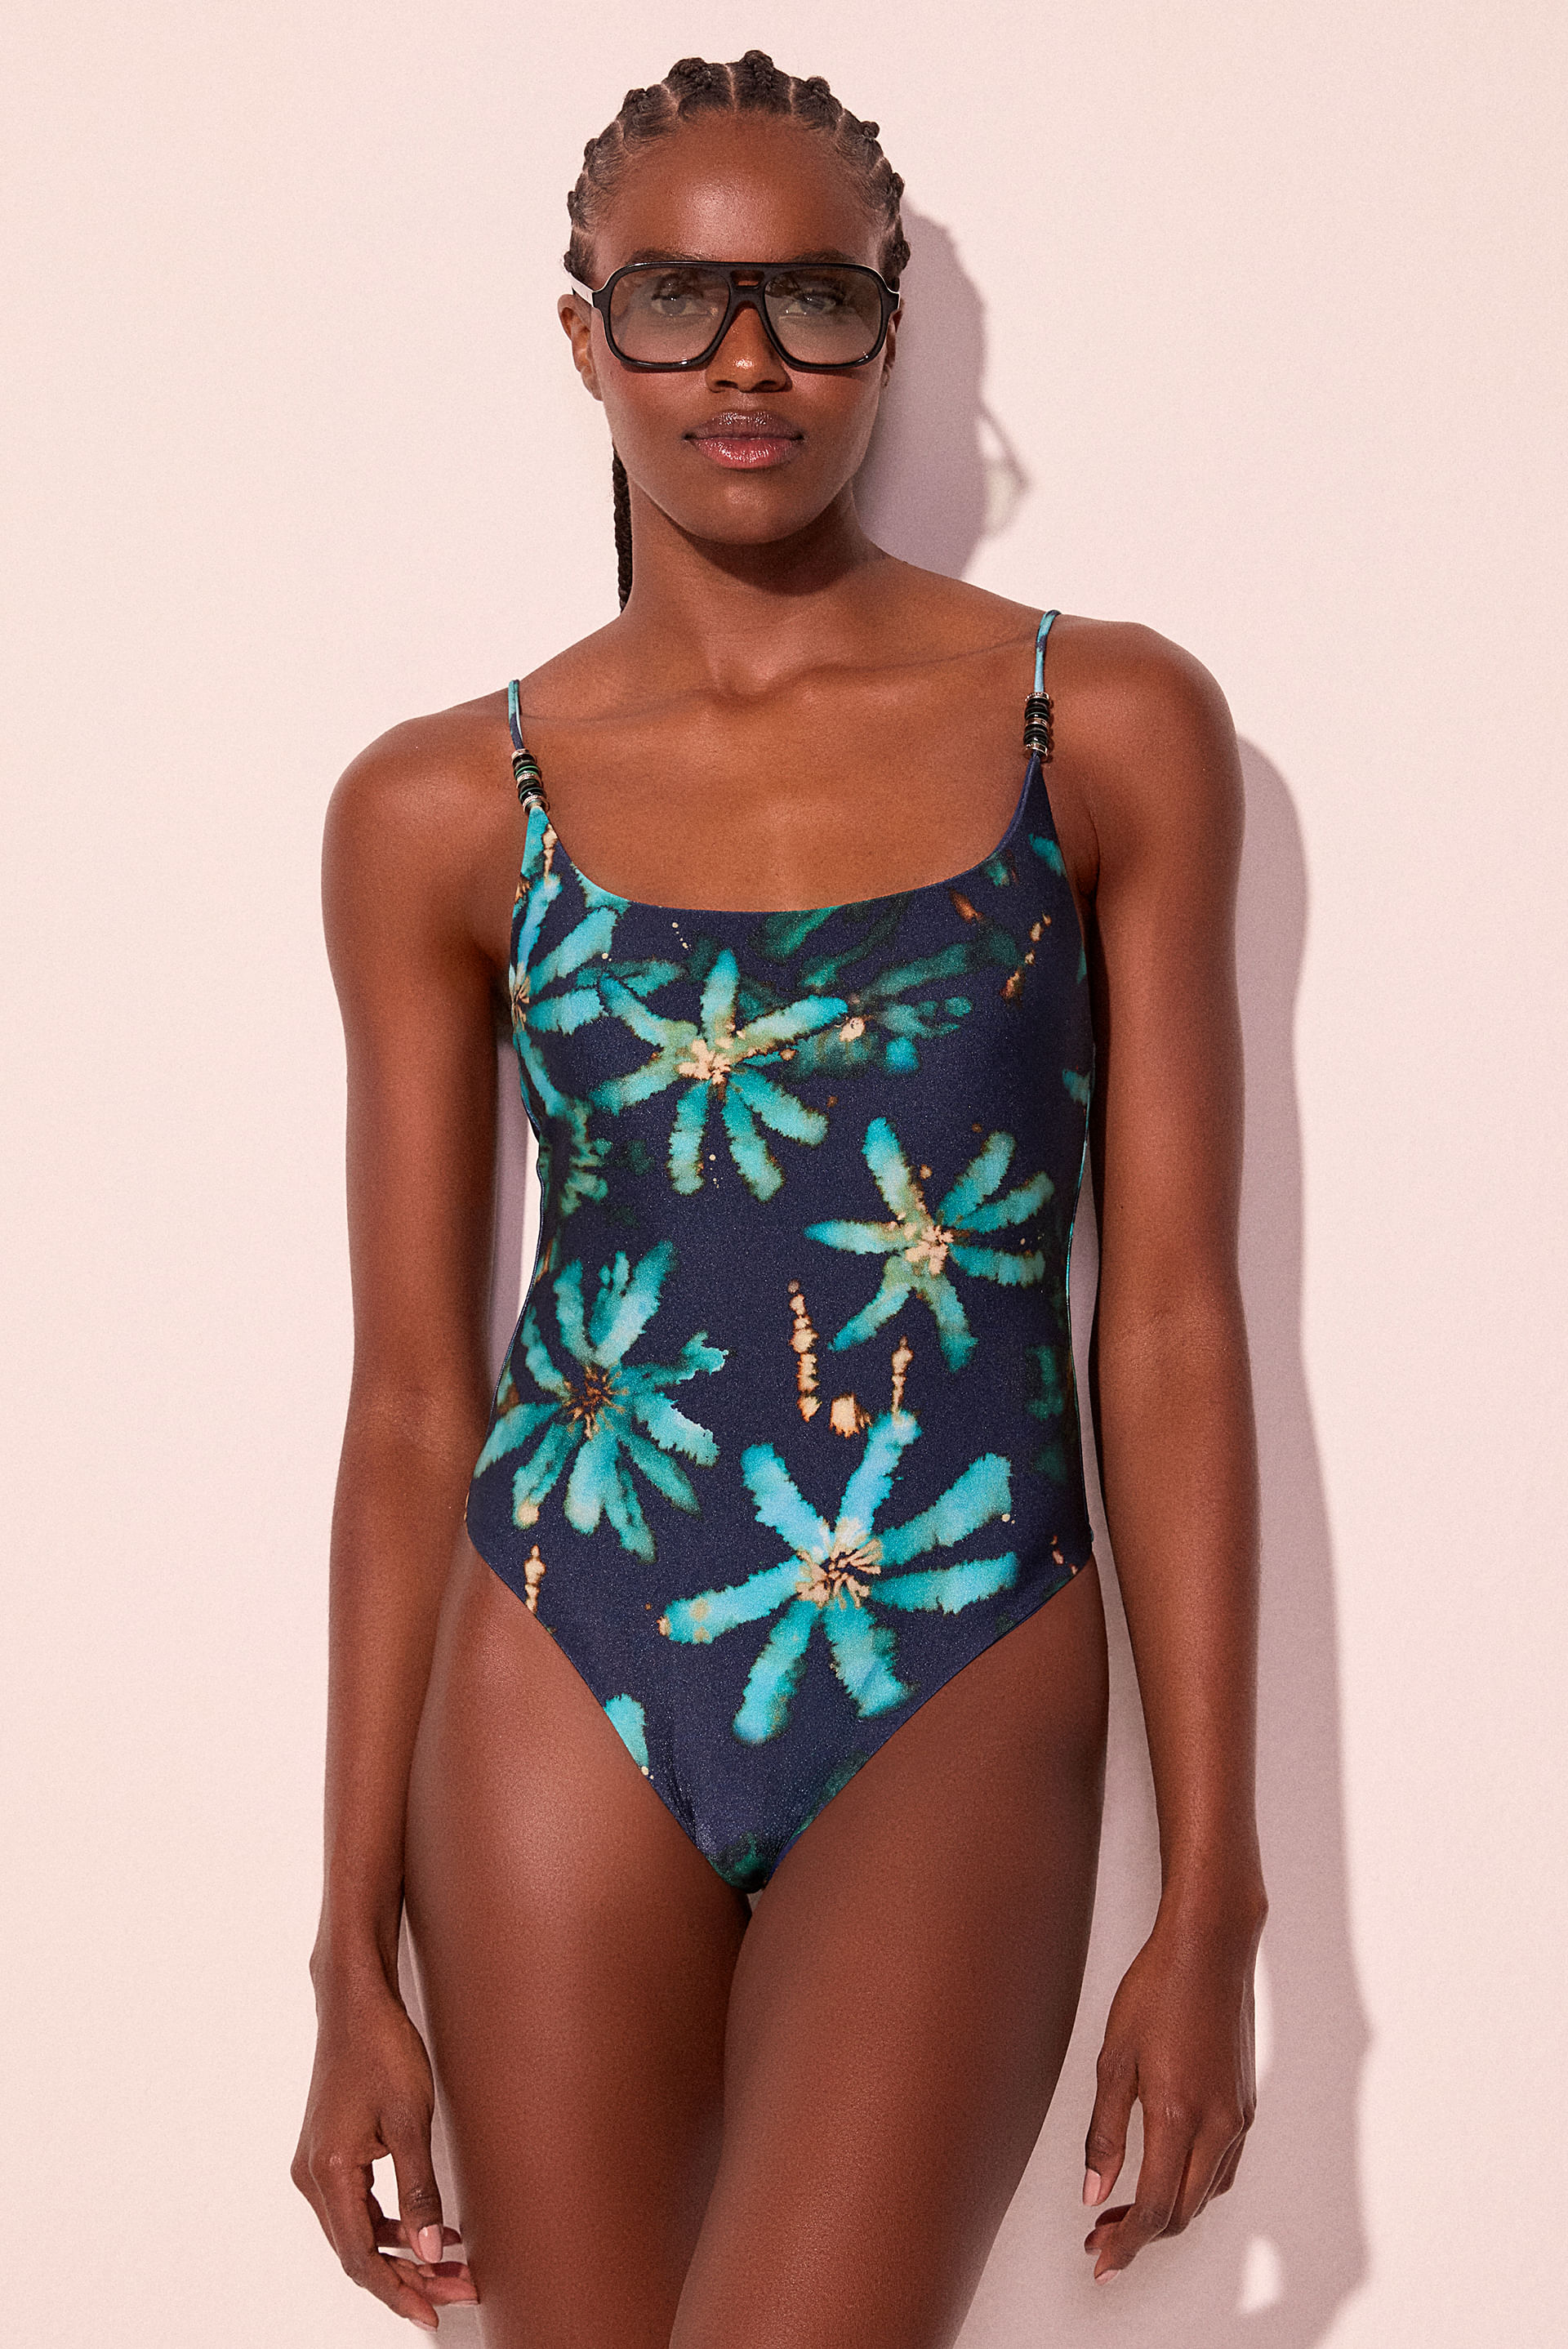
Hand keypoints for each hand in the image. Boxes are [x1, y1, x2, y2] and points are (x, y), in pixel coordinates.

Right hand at [292, 1974, 478, 2330]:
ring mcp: (317, 2164)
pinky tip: (429, 2228)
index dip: (397, 2290)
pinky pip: (358, 2207)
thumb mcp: (410, 2119)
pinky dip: (391, 2225)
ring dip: (402, 2253)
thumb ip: (419, 2190)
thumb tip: (432, 2250)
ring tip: (453, 2265)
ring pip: (358, 2231)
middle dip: (408, 2276)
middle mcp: (312, 2175)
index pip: (359, 2256)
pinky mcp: (330, 2153)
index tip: (433, 2310)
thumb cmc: (382, 2048)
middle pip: (357, 2250)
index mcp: (328, 2171)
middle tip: (459, 2288)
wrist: (356, 2003)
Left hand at [1081, 1893, 1262, 2281]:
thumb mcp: (1113, 2059)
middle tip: (1100, 2238)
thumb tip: (1094, 2192)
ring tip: (1123, 2212)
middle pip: (1183, 2211)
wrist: (1210, 1948)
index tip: (1100, 2260)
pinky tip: (1166, 2176)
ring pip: (1205, 2193)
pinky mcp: (1245, 2104)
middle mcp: (1217, 2125)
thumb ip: (1103, 2132)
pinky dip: (1192, 2187)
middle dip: (1141, 2235)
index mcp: (1178, 2115)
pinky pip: (1222, 2167)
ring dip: (1167, 2213)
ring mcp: (1237, 2116)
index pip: (1155, 2208)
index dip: (1126, 2243)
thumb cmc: (1157, 1989)